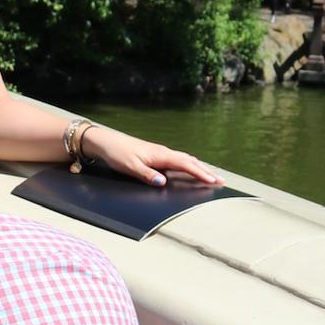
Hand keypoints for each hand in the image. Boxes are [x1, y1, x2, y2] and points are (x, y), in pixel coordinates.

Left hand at [83, 123, 221, 188]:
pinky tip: (189, 168)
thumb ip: (147, 175)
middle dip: (205, 171)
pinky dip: (188, 165)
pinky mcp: (155, 154)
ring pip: (184, 160)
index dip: (200, 174)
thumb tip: (163, 182)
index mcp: (160, 155)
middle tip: (220, 180)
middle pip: (190, 161)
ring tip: (210, 176)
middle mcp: (163, 152)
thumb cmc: (116, 153)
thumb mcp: (130, 167)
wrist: (105, 142)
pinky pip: (177, 160)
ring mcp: (160, 153)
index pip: (186, 165)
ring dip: (198, 168)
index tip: (213, 181)